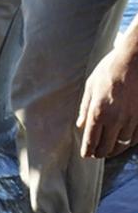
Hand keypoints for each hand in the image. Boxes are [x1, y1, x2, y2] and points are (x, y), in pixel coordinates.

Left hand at [77, 42, 137, 158]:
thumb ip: (84, 108)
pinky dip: (128, 142)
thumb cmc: (112, 68)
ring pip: (121, 145)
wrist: (137, 57)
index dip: (87, 151)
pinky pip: (135, 138)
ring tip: (109, 149)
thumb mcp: (91, 86)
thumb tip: (80, 125)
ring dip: (114, 150)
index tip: (86, 154)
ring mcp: (132, 119)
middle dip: (99, 153)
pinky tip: (124, 140)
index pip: (90, 142)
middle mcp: (115, 120)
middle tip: (96, 153)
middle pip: (106, 148)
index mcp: (98, 112)